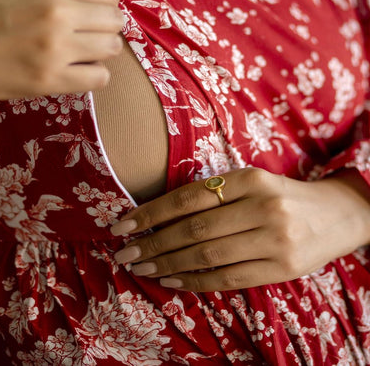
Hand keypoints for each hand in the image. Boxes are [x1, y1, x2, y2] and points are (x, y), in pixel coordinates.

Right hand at [0, 0, 123, 99]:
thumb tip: (103, 6)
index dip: (106, 7)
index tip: (96, 16)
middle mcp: (58, 11)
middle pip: (115, 21)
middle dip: (106, 30)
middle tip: (89, 38)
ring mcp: (55, 46)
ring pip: (113, 48)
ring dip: (101, 53)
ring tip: (82, 55)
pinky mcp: (50, 78)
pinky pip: (100, 78)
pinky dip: (93, 76)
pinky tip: (75, 73)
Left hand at [110, 168, 369, 291]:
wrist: (337, 214)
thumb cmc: (283, 195)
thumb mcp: (253, 182)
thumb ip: (215, 194)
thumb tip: (159, 214)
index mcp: (251, 179)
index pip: (190, 196)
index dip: (151, 212)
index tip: (122, 225)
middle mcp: (263, 206)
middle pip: (194, 228)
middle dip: (153, 242)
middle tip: (124, 252)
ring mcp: (275, 240)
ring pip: (208, 256)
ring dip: (168, 264)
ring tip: (142, 267)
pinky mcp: (283, 269)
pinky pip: (229, 278)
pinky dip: (195, 281)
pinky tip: (172, 280)